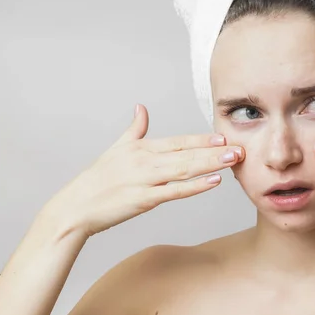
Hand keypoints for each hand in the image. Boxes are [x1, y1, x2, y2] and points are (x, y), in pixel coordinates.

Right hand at [40, 104, 243, 236]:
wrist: (75, 207)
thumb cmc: (97, 180)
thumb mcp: (116, 148)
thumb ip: (134, 129)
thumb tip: (142, 107)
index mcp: (140, 147)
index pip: (178, 141)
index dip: (201, 138)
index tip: (223, 136)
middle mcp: (144, 160)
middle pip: (186, 153)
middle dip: (215, 150)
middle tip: (240, 147)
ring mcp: (143, 179)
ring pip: (184, 169)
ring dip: (210, 164)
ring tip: (233, 160)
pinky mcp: (142, 200)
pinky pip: (173, 191)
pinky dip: (194, 186)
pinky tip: (213, 182)